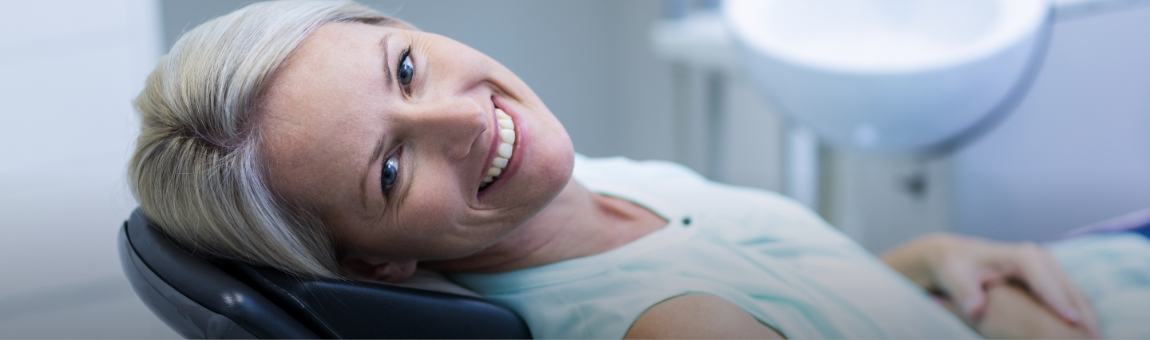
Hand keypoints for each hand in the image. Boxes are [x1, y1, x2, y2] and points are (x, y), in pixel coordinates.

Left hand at [882, 233, 1098, 336]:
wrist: (953, 256)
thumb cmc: (954, 269)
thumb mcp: (954, 278)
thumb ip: (965, 294)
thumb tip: (976, 310)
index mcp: (1019, 256)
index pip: (1043, 279)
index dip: (1057, 300)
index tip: (1070, 321)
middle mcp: (1038, 258)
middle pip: (1066, 286)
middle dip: (1080, 311)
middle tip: (1092, 338)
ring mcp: (1046, 266)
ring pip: (1073, 291)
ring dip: (1086, 314)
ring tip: (1094, 338)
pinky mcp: (1048, 276)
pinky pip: (1069, 295)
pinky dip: (1079, 311)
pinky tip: (1086, 331)